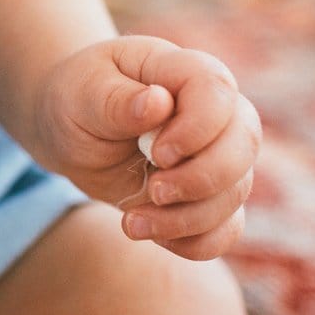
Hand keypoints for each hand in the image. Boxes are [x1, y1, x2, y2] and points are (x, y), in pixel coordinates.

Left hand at [33, 35, 260, 260]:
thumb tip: (158, 103)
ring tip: (132, 222)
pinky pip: (226, 228)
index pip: (217, 93)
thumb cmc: (77, 98)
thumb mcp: (80, 92)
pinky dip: (194, 242)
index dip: (196, 129)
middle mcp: (214, 113)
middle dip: (202, 179)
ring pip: (235, 193)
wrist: (70, 131)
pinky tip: (150, 233)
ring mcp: (216, 156)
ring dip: (188, 218)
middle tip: (153, 191)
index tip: (155, 152)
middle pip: (243, 145)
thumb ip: (115, 99)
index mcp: (184, 72)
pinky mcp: (206, 197)